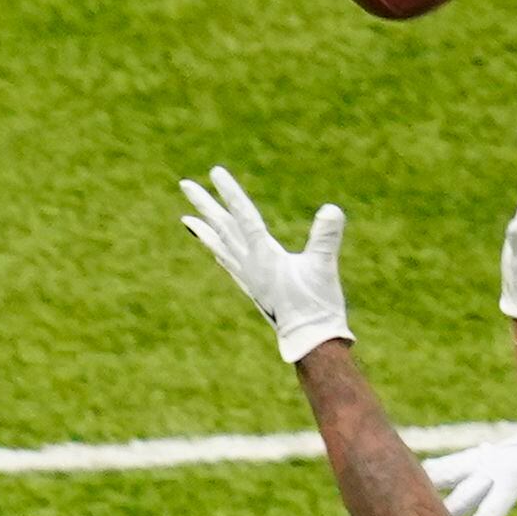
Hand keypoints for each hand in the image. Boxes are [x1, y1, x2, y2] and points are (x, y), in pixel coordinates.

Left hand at [177, 166, 349, 362]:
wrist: (311, 343)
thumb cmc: (318, 305)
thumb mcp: (323, 267)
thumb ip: (325, 238)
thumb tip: (331, 209)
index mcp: (264, 256)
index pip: (244, 216)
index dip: (230, 193)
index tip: (215, 172)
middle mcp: (250, 265)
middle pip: (223, 228)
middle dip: (205, 205)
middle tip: (185, 185)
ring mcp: (250, 278)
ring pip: (221, 247)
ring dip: (205, 231)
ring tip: (186, 219)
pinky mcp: (255, 290)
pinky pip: (230, 266)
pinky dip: (219, 253)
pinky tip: (215, 251)